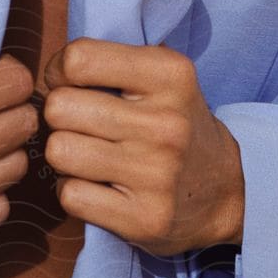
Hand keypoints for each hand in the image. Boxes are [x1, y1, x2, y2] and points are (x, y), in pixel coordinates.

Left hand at [41, 38, 244, 256]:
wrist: (227, 190)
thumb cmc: (175, 124)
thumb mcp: (160, 76)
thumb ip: (108, 62)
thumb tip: (49, 74)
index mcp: (170, 75)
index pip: (79, 58)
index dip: (60, 72)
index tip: (73, 85)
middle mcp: (166, 123)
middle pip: (59, 108)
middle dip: (60, 116)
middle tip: (82, 125)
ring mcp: (157, 174)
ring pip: (58, 151)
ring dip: (65, 155)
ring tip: (90, 156)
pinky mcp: (144, 219)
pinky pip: (69, 195)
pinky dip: (75, 192)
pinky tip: (99, 187)